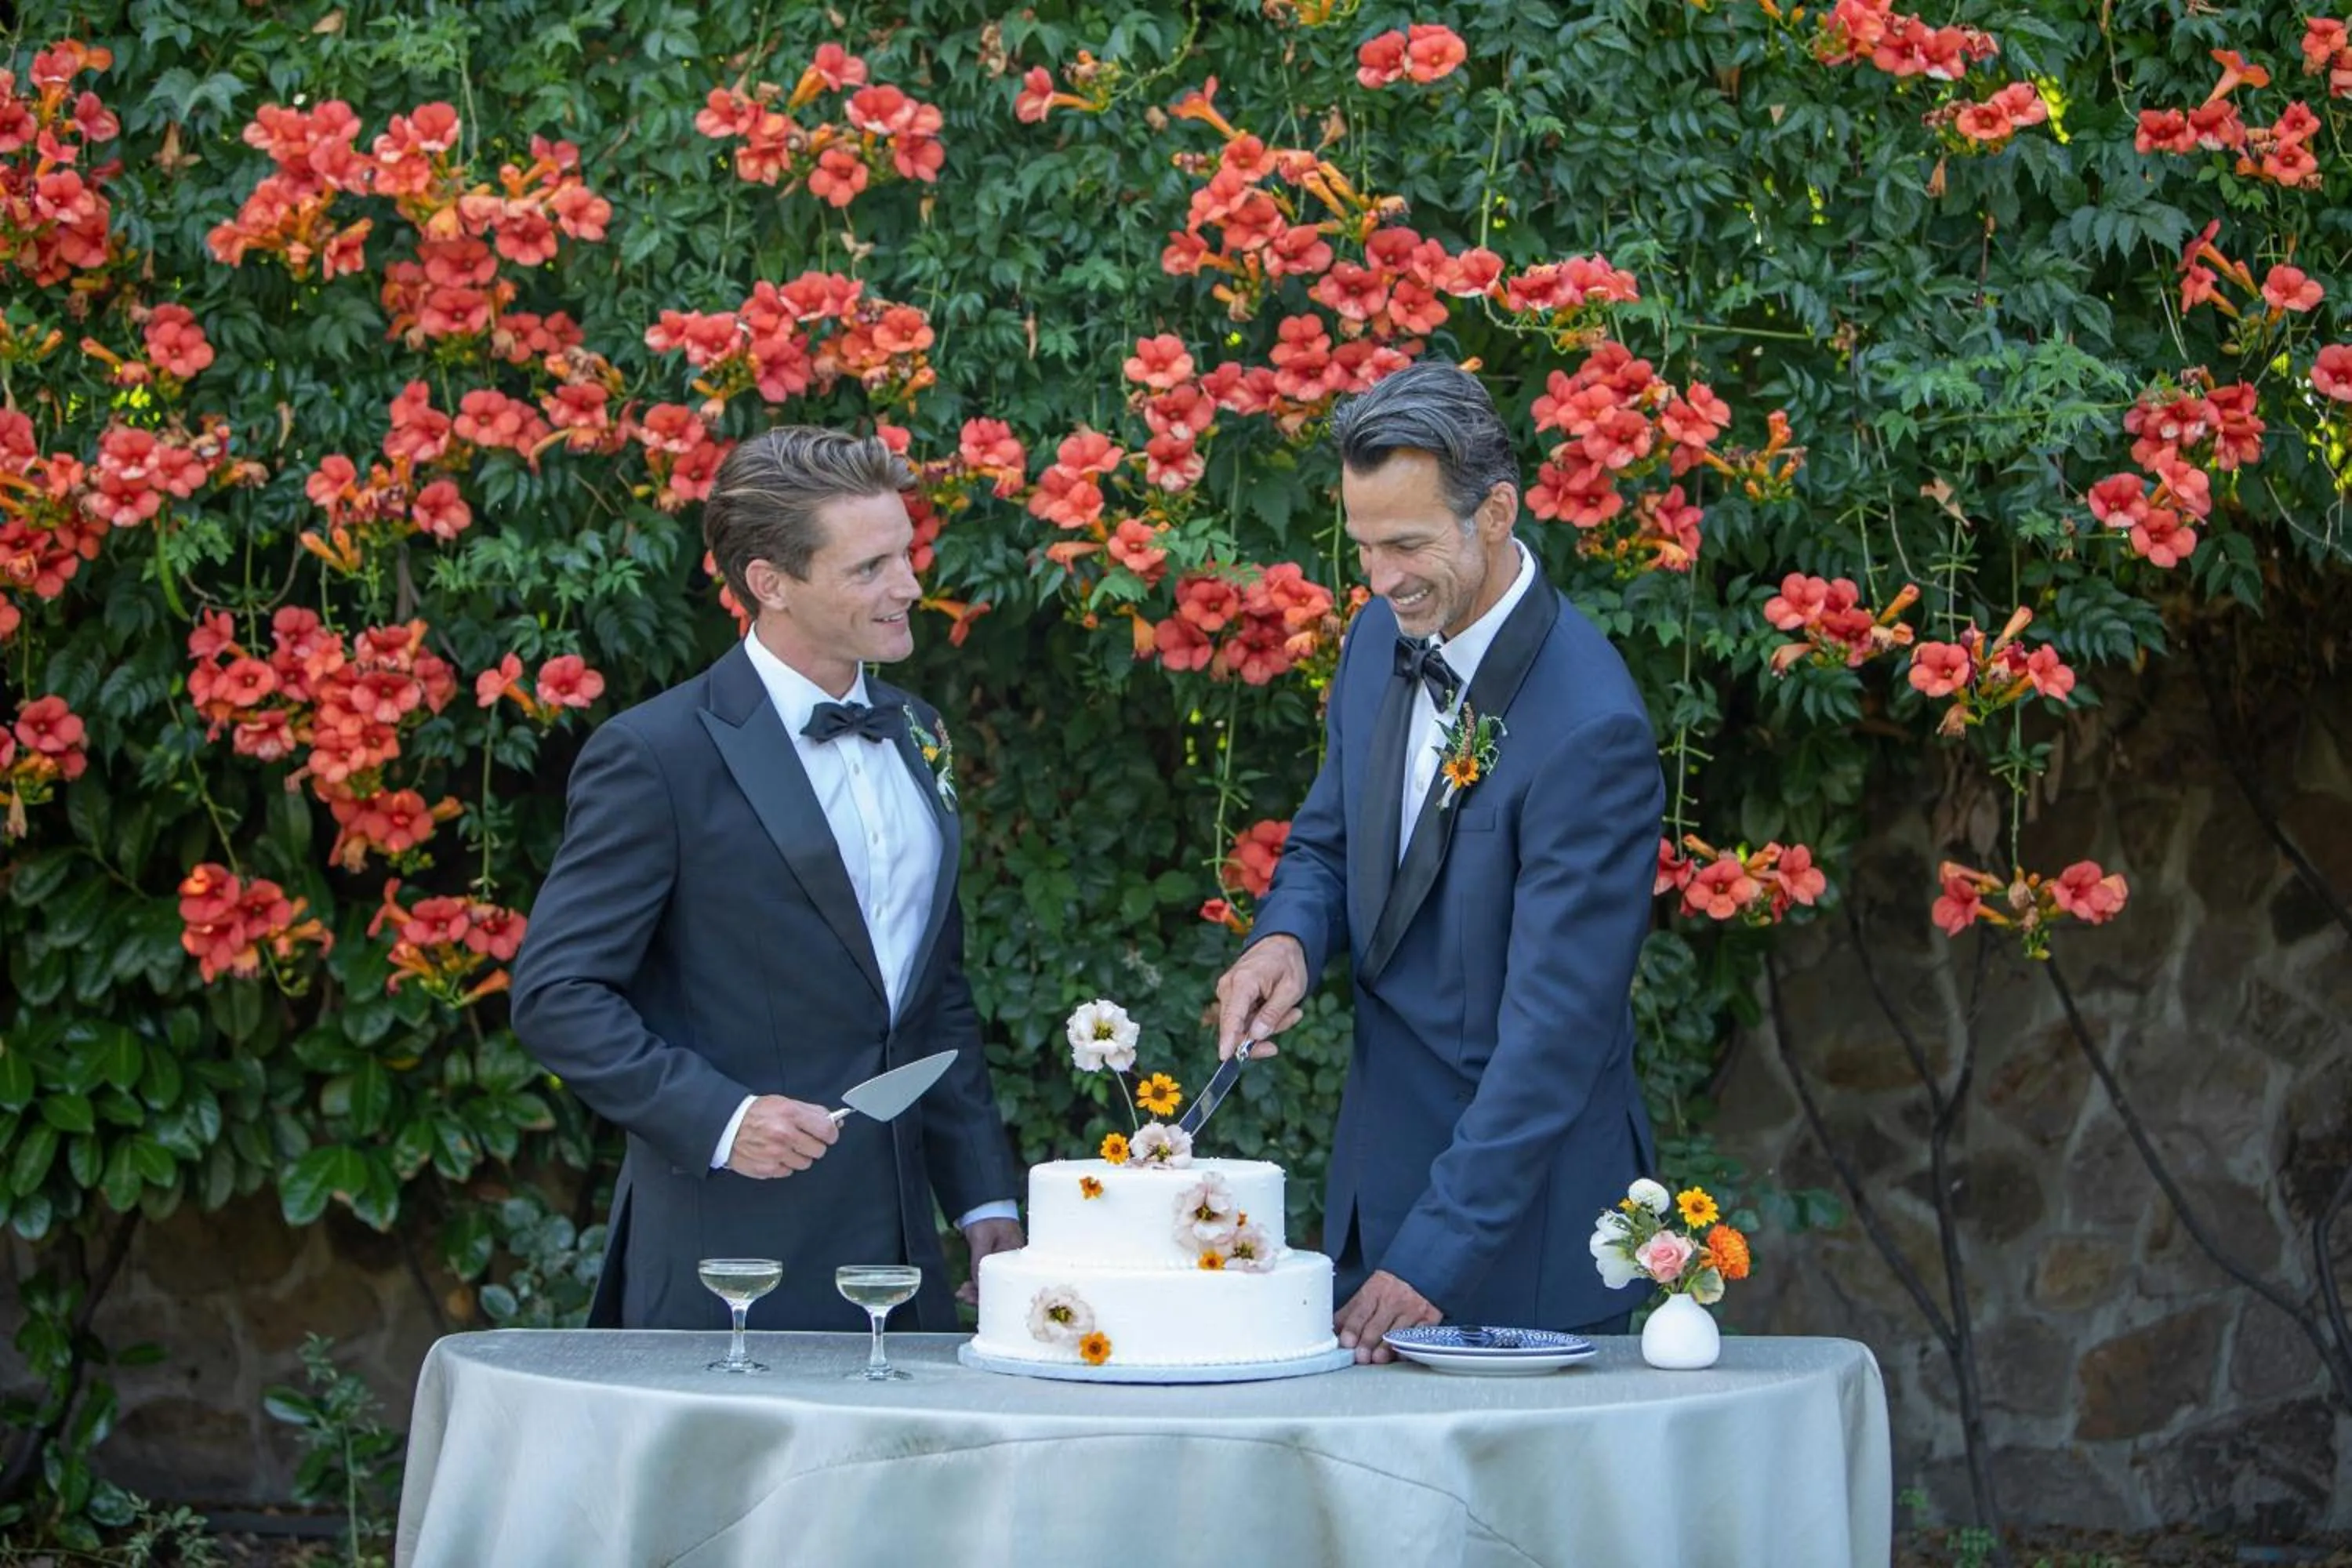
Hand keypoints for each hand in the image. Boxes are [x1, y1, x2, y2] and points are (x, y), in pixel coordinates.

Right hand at [724, 1095, 838, 1177]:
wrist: (727, 1125)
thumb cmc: (757, 1113)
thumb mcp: (785, 1103)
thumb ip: (812, 1112)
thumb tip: (836, 1122)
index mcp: (791, 1114)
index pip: (827, 1130)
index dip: (831, 1133)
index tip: (827, 1134)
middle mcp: (784, 1135)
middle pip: (819, 1150)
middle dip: (814, 1145)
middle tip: (803, 1139)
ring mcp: (775, 1154)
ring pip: (805, 1164)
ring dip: (799, 1156)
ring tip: (786, 1146)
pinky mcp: (767, 1169)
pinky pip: (788, 1172)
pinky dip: (784, 1165)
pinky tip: (775, 1154)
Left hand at [958, 1218, 1024, 1306]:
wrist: (985, 1204)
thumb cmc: (987, 1218)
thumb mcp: (982, 1237)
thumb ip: (980, 1260)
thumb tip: (976, 1284)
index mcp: (1015, 1256)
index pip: (1005, 1282)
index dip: (989, 1293)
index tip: (972, 1297)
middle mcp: (1012, 1262)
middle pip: (999, 1285)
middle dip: (980, 1294)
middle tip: (963, 1296)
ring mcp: (1004, 1262)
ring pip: (992, 1282)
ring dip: (976, 1290)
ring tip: (961, 1293)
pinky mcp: (995, 1260)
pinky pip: (988, 1276)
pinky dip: (977, 1283)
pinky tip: (966, 1287)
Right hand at [1213, 935, 1306, 1059]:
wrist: (1281, 943)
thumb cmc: (1288, 962)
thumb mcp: (1291, 988)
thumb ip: (1273, 1013)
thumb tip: (1256, 1036)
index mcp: (1243, 982)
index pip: (1232, 1016)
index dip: (1228, 1039)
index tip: (1225, 1057)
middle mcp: (1228, 987)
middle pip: (1235, 1027)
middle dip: (1264, 1034)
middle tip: (1294, 1017)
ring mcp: (1227, 992)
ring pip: (1242, 1026)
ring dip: (1269, 1025)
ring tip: (1292, 1009)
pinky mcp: (1231, 997)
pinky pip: (1244, 1019)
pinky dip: (1263, 1019)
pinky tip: (1280, 1007)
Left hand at [1335, 1270, 1440, 1364]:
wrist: (1421, 1272)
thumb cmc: (1390, 1288)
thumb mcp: (1368, 1292)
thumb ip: (1350, 1312)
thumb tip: (1332, 1331)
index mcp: (1374, 1290)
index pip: (1360, 1311)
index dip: (1353, 1328)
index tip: (1346, 1342)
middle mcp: (1394, 1300)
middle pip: (1378, 1324)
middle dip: (1368, 1341)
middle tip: (1360, 1357)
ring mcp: (1412, 1309)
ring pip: (1397, 1332)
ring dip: (1387, 1347)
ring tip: (1377, 1359)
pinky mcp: (1429, 1318)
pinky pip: (1419, 1334)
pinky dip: (1410, 1346)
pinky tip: (1401, 1355)